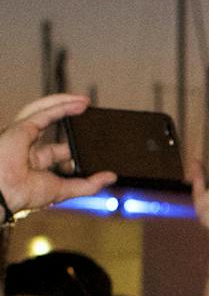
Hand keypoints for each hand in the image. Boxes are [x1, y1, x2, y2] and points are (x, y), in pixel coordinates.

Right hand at [0, 94, 113, 215]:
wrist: (5, 193)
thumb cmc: (24, 194)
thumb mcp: (64, 190)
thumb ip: (88, 184)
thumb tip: (111, 177)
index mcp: (34, 162)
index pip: (58, 149)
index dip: (75, 143)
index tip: (93, 141)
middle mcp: (26, 145)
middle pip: (49, 124)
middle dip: (68, 114)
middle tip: (88, 110)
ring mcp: (22, 134)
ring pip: (43, 111)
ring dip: (64, 103)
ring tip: (85, 101)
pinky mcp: (21, 127)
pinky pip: (43, 112)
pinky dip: (62, 106)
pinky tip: (79, 104)